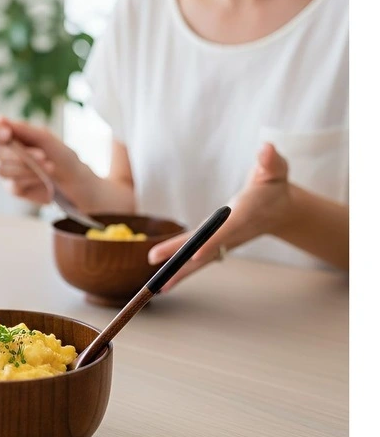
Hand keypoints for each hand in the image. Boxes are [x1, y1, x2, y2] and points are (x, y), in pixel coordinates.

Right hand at [0, 115, 83, 204]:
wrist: (73, 178)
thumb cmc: (58, 154)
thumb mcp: (44, 137)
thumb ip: (21, 128)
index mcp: (6, 136)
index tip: (6, 134)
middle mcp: (1, 153)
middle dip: (21, 154)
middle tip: (42, 155)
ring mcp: (6, 172)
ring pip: (3, 170)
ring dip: (27, 167)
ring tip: (49, 166)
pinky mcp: (13, 188)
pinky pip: (14, 184)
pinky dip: (31, 179)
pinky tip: (44, 177)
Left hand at [147, 142, 290, 291]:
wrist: (281, 209)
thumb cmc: (274, 185)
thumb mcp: (275, 168)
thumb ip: (270, 160)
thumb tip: (266, 149)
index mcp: (245, 213)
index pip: (226, 229)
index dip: (212, 241)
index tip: (196, 253)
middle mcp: (233, 231)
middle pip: (205, 247)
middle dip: (181, 255)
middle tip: (156, 262)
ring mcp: (225, 242)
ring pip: (200, 260)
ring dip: (179, 272)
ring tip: (156, 287)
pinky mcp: (219, 245)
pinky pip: (198, 261)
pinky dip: (182, 272)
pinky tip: (165, 284)